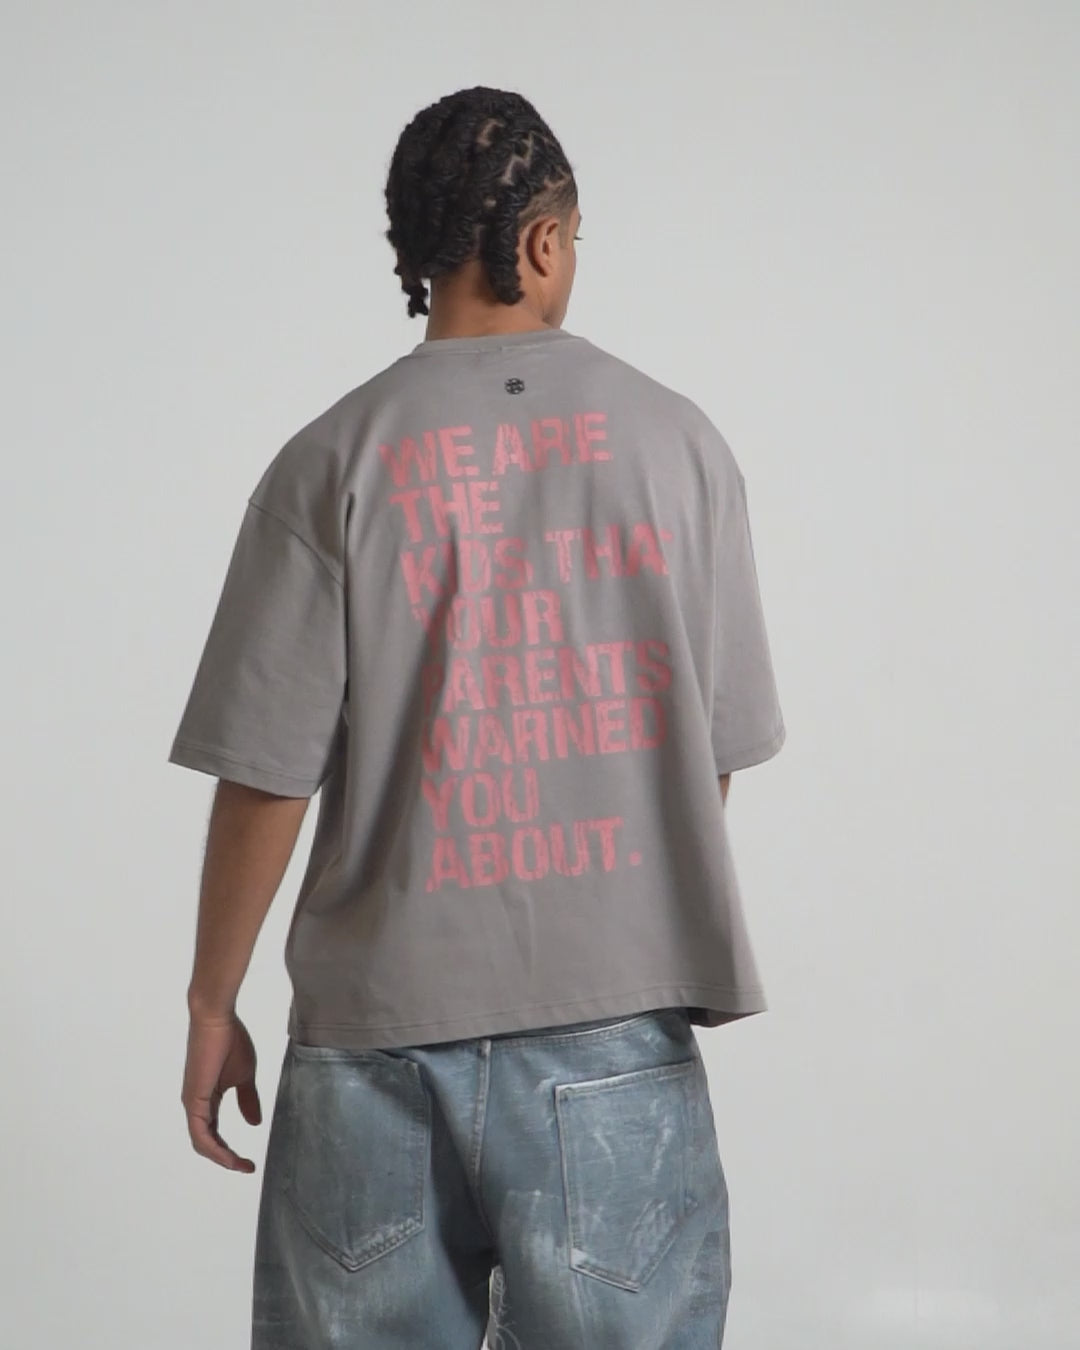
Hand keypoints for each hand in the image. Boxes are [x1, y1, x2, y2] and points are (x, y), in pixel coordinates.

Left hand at [181, 1011, 261, 1171]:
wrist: (217, 1018)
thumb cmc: (230, 1040)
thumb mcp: (245, 1075)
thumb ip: (247, 1099)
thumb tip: (254, 1123)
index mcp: (207, 1099)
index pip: (214, 1133)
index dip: (229, 1150)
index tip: (250, 1162)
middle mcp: (195, 1105)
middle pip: (207, 1143)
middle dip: (226, 1159)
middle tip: (247, 1167)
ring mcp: (192, 1103)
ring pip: (202, 1142)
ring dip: (221, 1158)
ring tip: (241, 1166)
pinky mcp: (194, 1100)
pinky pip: (201, 1134)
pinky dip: (214, 1149)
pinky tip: (229, 1156)